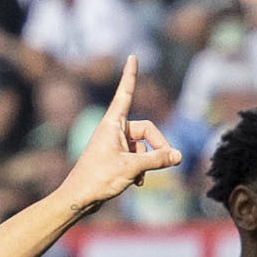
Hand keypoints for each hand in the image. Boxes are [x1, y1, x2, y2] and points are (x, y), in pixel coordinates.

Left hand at [55, 57, 184, 211]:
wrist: (77, 199)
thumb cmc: (99, 179)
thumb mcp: (132, 168)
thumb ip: (158, 159)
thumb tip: (179, 155)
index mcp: (112, 124)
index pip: (125, 93)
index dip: (130, 76)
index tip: (132, 57)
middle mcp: (113, 131)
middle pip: (146, 131)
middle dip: (158, 146)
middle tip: (170, 160)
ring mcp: (113, 145)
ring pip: (142, 148)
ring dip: (148, 162)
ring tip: (140, 177)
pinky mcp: (114, 159)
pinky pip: (135, 158)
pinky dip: (140, 169)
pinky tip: (138, 183)